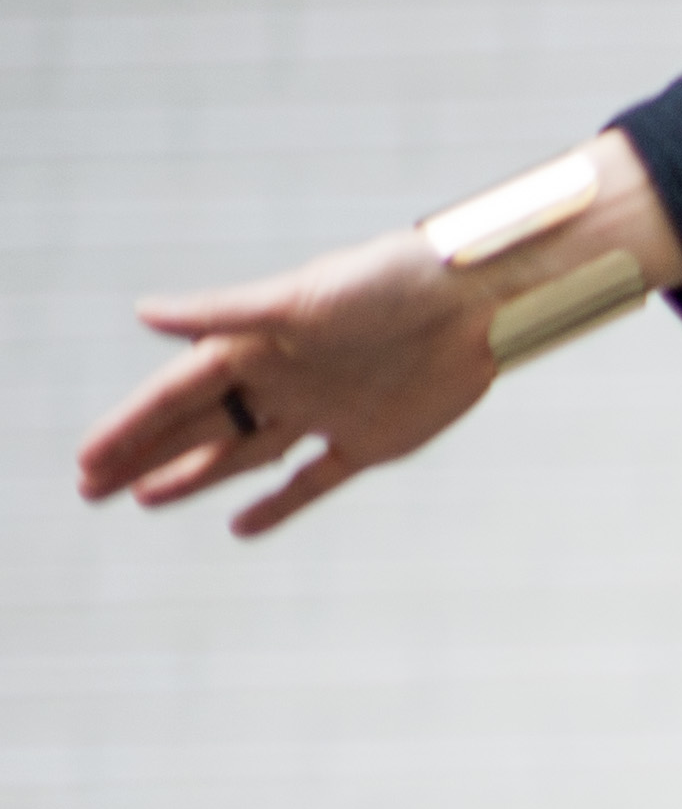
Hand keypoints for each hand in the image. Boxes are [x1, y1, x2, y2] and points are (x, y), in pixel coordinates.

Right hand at [71, 131, 681, 538]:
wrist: (469, 304)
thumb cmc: (383, 284)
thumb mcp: (299, 298)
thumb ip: (222, 313)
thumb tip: (143, 313)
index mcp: (254, 344)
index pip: (174, 395)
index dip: (129, 429)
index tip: (86, 461)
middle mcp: (281, 380)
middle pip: (197, 427)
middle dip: (143, 456)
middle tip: (88, 488)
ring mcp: (323, 413)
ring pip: (243, 455)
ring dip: (193, 477)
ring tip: (142, 499)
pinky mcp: (371, 442)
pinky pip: (315, 480)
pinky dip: (279, 503)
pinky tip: (240, 524)